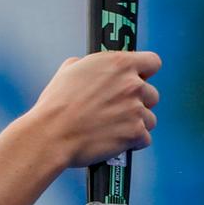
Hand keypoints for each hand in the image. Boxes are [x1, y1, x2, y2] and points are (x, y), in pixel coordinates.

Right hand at [26, 50, 160, 169]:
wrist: (51, 135)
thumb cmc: (55, 105)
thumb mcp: (69, 71)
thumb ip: (90, 65)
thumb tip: (92, 69)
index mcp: (119, 64)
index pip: (153, 62)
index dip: (145, 73)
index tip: (137, 80)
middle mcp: (132, 84)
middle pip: (152, 94)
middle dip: (138, 103)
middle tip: (118, 111)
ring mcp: (135, 109)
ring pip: (150, 118)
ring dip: (136, 124)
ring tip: (115, 130)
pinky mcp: (135, 133)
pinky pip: (145, 139)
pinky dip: (133, 142)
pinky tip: (117, 142)